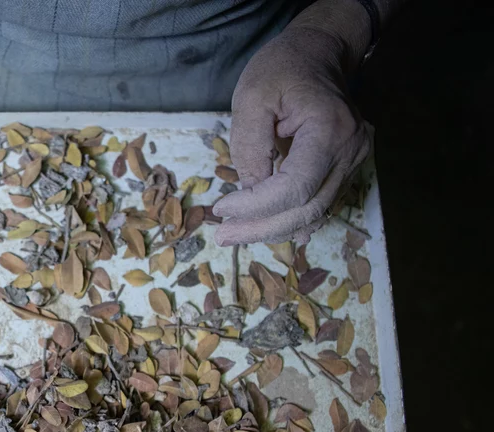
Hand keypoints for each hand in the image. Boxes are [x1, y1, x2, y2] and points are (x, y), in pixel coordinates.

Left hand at [213, 24, 371, 245]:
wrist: (317, 53)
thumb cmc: (281, 69)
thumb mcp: (252, 98)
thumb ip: (249, 147)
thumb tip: (250, 191)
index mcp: (330, 130)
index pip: (294, 188)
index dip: (256, 207)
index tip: (220, 209)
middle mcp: (351, 150)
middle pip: (307, 209)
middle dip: (261, 228)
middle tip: (223, 236)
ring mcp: (353, 161)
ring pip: (315, 213)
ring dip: (273, 229)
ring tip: (235, 233)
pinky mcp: (346, 167)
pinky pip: (319, 203)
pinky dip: (290, 218)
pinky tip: (263, 228)